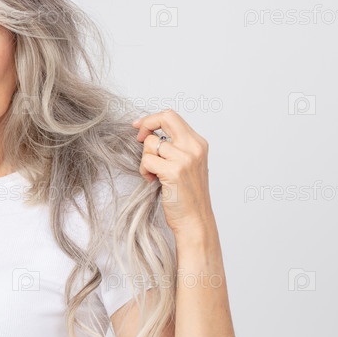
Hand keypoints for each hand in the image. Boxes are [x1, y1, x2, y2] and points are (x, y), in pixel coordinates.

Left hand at [131, 109, 214, 233]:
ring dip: (145, 159)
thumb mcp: (187, 165)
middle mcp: (194, 147)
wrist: (195, 220)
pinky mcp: (174, 171)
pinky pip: (147, 160)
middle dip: (146, 125)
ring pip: (151, 143)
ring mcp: (185, 158)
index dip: (152, 119)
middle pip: (165, 117)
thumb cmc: (187, 196)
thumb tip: (150, 134)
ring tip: (154, 174)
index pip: (172, 116)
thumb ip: (175, 147)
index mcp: (198, 144)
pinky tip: (153, 181)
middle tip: (139, 138)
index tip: (139, 127)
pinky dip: (145, 171)